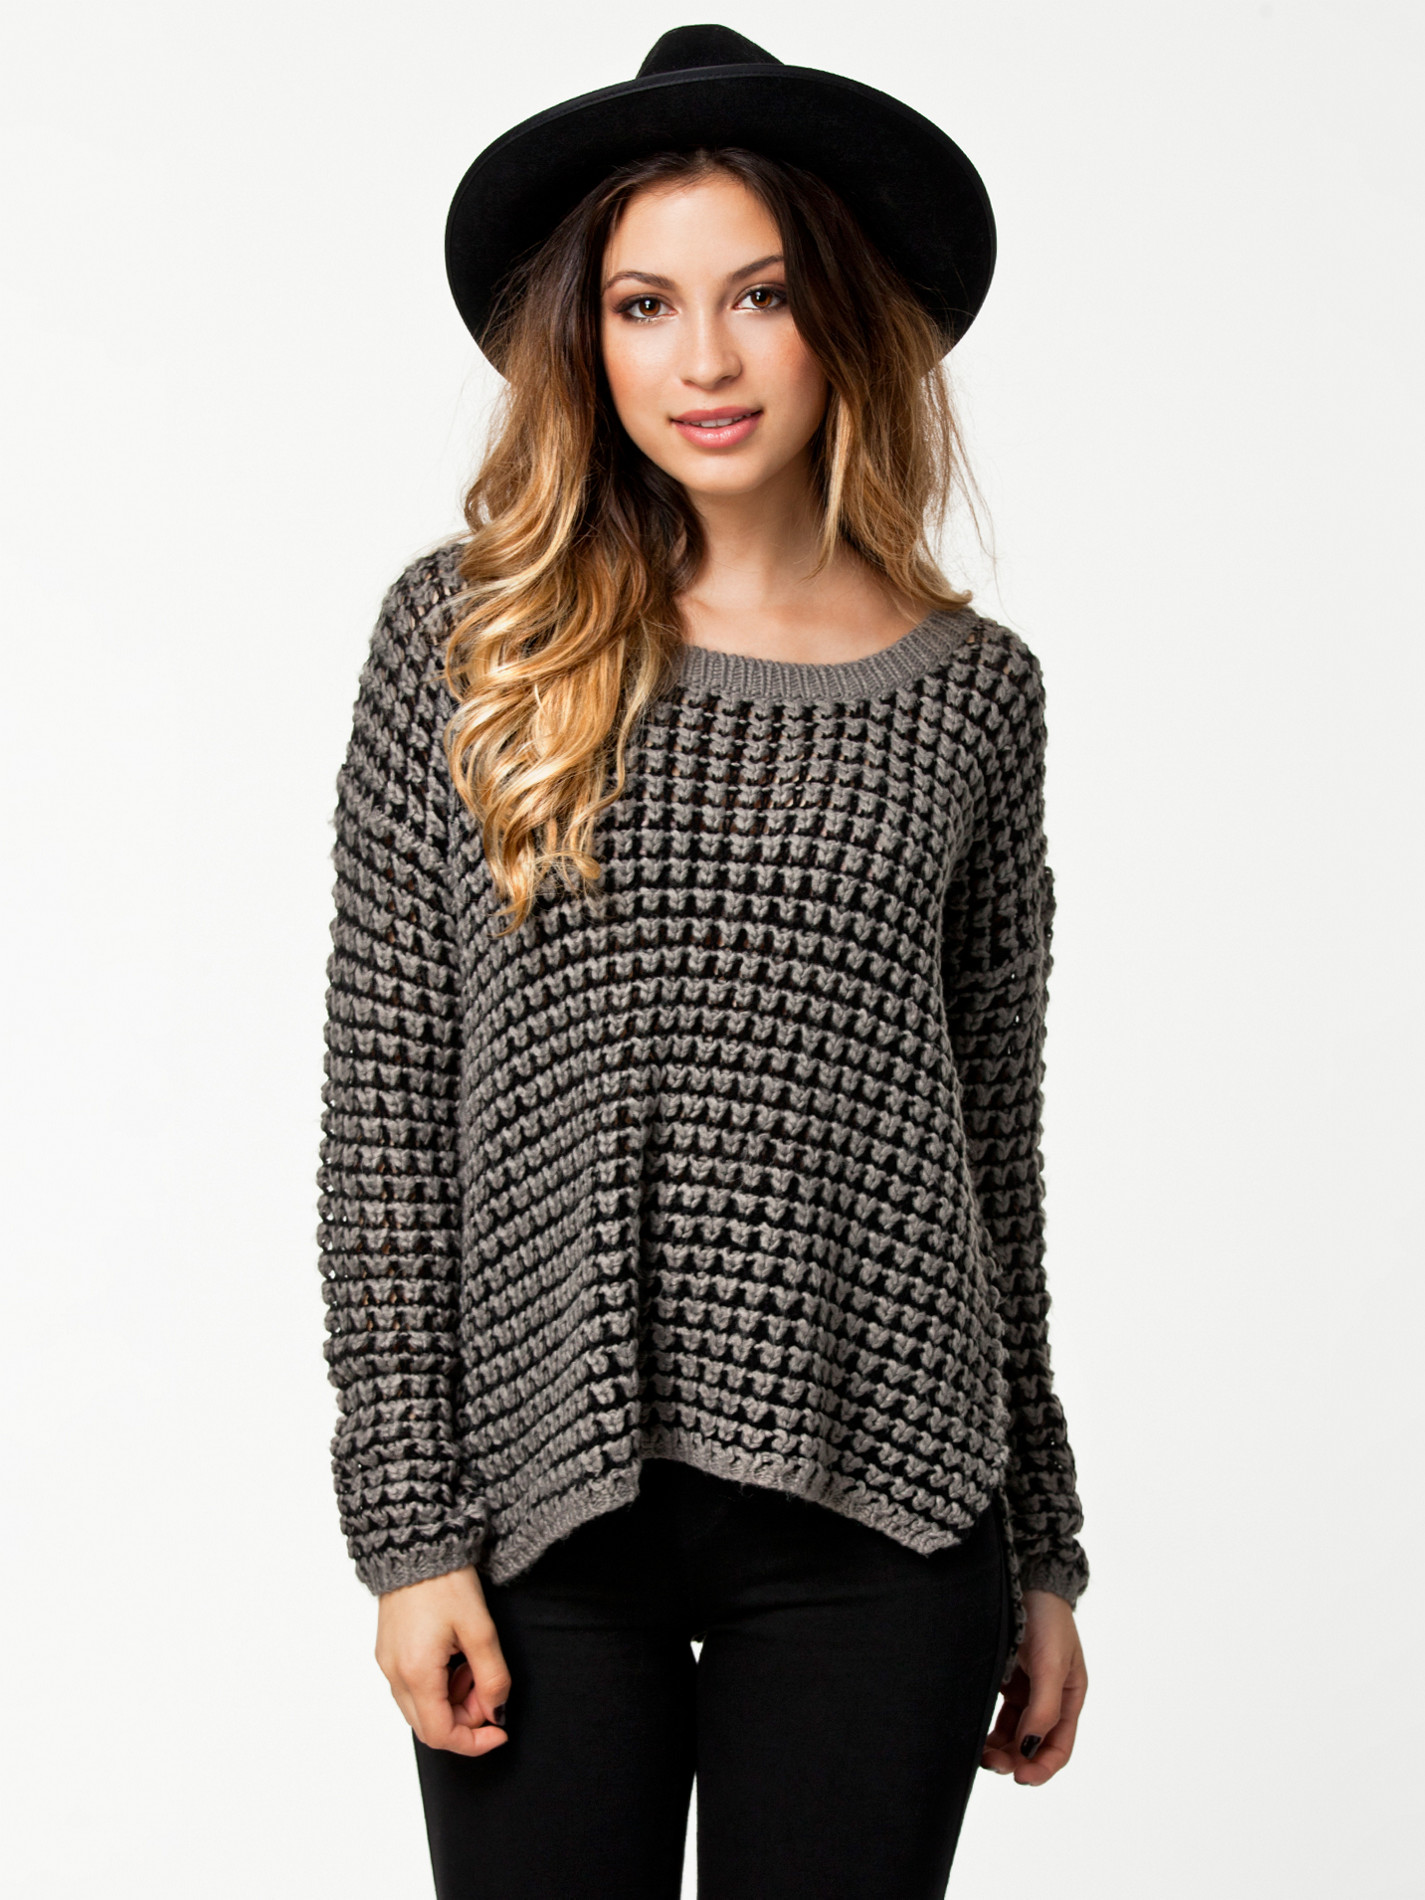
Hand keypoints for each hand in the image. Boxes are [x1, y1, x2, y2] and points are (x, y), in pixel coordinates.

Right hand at [375, 1564, 511, 1756]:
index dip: (473, 1743)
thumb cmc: (445, 1580)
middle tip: (489, 1689)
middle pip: (429, 1726)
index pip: (440, 1734)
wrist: (415, 1542)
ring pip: (421, 1708)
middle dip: (465, 1719)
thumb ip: (492, 1677)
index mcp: (416, 1672)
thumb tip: (496, 1711)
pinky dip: (439, 1685)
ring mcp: (387, 1663)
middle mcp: (394, 1674)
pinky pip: (413, 1687)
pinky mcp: (388, 1651)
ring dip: (453, 1701)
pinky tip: (456, 1657)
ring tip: (474, 1665)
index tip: (499, 1732)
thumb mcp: (480, 1629)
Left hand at [981, 1589, 1085, 1784]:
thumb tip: (1031, 1749)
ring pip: (1013, 1732)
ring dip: (1000, 1747)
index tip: (1021, 1778)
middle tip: (990, 1764)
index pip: (1059, 1747)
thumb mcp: (1051, 1665)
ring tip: (980, 1752)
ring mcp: (1026, 1687)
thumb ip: (1044, 1708)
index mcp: (1069, 1696)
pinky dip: (989, 1726)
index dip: (1042, 1768)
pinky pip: (998, 1712)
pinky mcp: (1005, 1676)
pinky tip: (975, 1730)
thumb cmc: (1047, 1618)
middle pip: (1034, 1744)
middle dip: (1015, 1759)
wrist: (1025, 1576)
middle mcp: (1049, 1696)